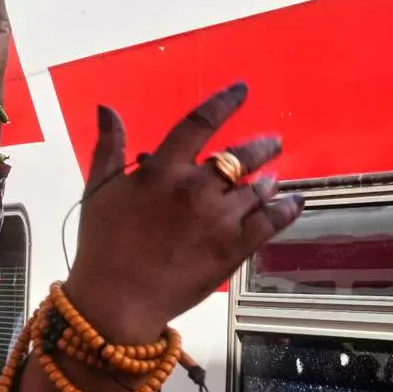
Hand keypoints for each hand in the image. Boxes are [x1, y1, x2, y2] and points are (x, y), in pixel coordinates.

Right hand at [64, 83, 303, 342]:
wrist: (116, 301)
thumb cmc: (101, 245)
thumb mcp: (98, 190)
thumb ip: (108, 147)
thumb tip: (108, 108)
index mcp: (162, 170)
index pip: (199, 123)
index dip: (224, 103)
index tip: (242, 91)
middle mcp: (196, 188)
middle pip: (238, 156)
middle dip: (259, 146)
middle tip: (272, 143)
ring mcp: (219, 220)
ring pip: (256, 189)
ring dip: (268, 180)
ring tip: (273, 178)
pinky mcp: (233, 249)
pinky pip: (270, 222)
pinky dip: (286, 209)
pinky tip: (294, 203)